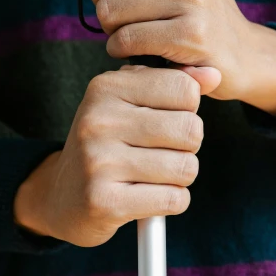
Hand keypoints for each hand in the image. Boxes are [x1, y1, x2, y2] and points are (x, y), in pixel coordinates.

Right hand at [14, 65, 219, 246]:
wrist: (61, 196)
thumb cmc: (107, 143)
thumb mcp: (131, 103)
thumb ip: (173, 84)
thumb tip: (214, 74)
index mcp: (106, 87)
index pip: (184, 88)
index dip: (187, 109)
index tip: (165, 120)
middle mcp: (99, 120)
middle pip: (191, 130)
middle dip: (187, 146)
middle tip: (161, 152)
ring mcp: (99, 161)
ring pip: (186, 167)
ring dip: (179, 177)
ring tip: (153, 175)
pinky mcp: (104, 201)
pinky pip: (174, 199)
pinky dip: (172, 201)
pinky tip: (148, 197)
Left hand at [71, 0, 275, 115]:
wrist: (240, 50)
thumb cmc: (194, 3)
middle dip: (102, 0)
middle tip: (124, 12)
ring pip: (109, 11)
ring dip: (112, 29)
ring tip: (136, 30)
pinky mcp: (190, 34)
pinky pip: (125, 40)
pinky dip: (122, 49)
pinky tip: (139, 49)